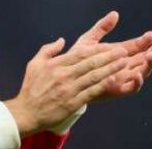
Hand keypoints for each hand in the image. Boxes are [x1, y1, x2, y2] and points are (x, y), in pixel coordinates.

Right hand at [4, 36, 127, 135]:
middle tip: (123, 51)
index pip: (81, 54)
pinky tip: (113, 80)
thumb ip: (48, 50)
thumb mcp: (34, 64)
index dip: (98, 49)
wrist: (27, 112)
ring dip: (111, 69)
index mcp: (56, 65)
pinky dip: (103, 85)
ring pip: (94, 77)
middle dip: (109, 57)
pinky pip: (91, 92)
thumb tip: (62, 40)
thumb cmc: (31, 87)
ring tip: (124, 63)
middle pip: (91, 63)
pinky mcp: (73, 102)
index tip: (110, 46)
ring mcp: (69, 89)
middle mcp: (64, 75)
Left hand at [75, 11, 151, 100]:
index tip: (151, 34)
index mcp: (119, 55)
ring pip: (142, 73)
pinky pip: (131, 89)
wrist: (69, 78)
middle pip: (144, 60)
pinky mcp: (117, 90)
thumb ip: (101, 28)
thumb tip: (115, 13)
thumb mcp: (90, 40)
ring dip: (148, 65)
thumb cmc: (78, 59)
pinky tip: (138, 74)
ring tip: (151, 55)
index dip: (145, 41)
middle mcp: (123, 67)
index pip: (136, 47)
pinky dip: (136, 83)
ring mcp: (121, 79)